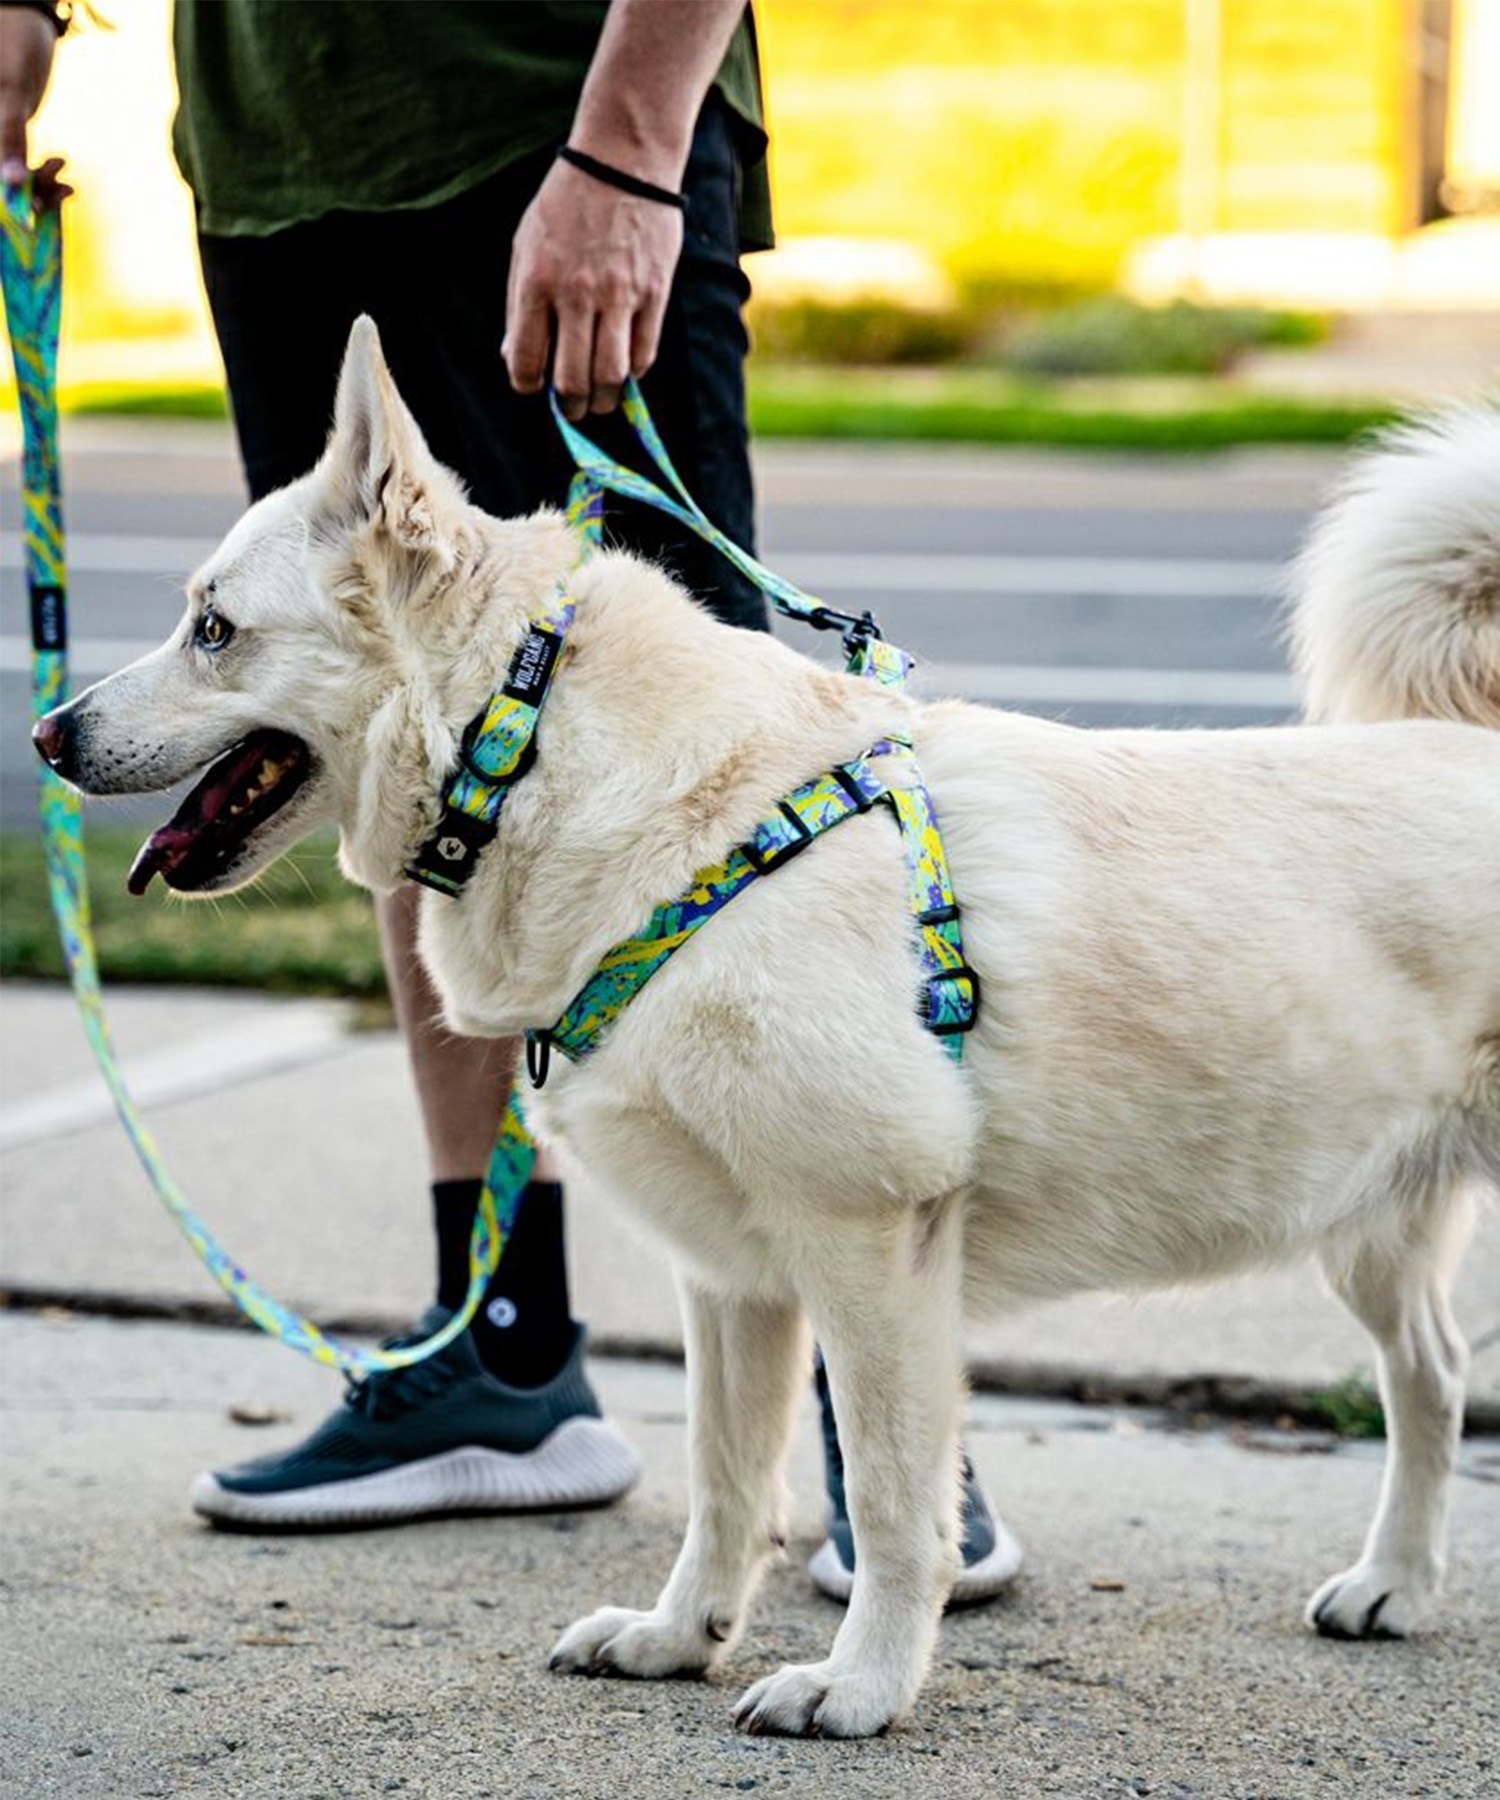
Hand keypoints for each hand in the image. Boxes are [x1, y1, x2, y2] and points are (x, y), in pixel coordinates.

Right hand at [0, 7, 69, 203]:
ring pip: (11, 181)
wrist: (25, 22)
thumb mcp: (11, 90)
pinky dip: (43, 176)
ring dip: (41, 188)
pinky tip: (64, 174)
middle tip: (62, 193)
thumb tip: (11, 182)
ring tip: (67, 184)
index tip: (30, 217)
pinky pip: (21, 168)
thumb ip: (9, 135)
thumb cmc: (11, 43)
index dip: (5, 202)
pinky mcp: (8, 140)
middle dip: (28, 197)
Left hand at [503, 156, 682, 419]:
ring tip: (601, 400)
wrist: (622, 161)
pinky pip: (644, 353)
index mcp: (537, 283)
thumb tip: (515, 359)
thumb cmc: (566, 205)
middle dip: (570, 406)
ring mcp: (619, 296)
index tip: (534, 386)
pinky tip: (625, 368)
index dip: (527, 385)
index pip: (526, 361)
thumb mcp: (526, 247)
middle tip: (572, 409)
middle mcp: (576, 295)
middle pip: (572, 380)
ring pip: (611, 376)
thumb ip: (518, 305)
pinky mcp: (653, 293)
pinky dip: (633, 372)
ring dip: (604, 399)